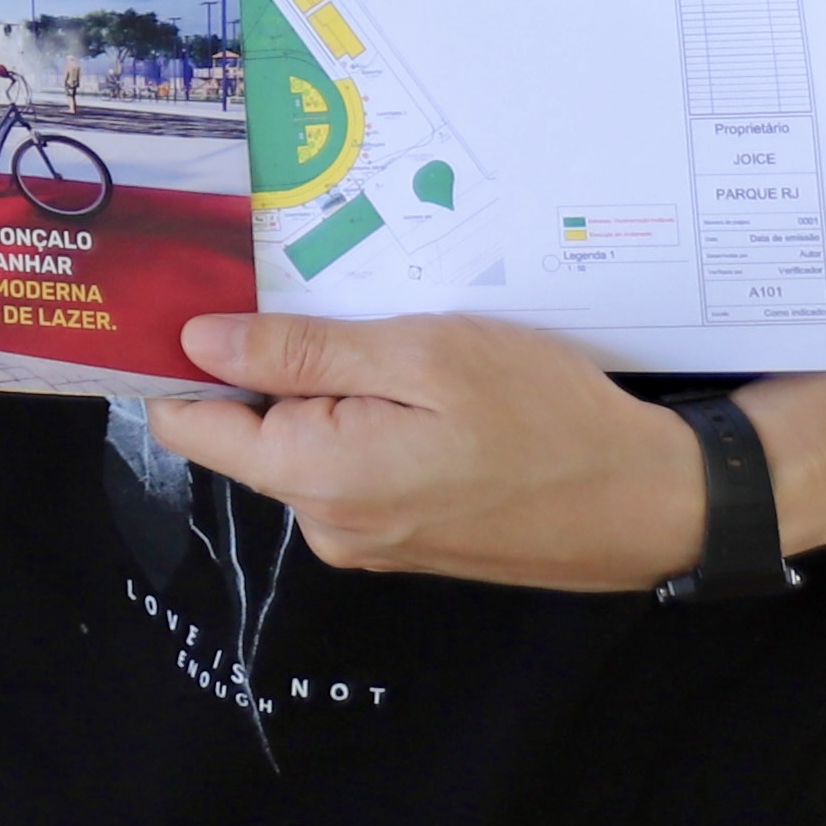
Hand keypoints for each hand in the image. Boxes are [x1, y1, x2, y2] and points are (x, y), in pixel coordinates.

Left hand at [157, 313, 723, 589]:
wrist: (649, 500)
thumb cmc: (545, 416)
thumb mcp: (422, 355)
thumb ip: (302, 351)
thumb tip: (197, 341)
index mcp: (318, 477)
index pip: (192, 424)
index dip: (176, 359)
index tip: (181, 292)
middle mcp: (328, 522)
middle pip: (246, 428)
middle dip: (263, 361)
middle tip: (313, 289)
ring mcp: (367, 536)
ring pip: (301, 441)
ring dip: (324, 385)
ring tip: (384, 331)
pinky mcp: (405, 534)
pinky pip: (349, 463)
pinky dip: (362, 416)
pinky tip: (414, 379)